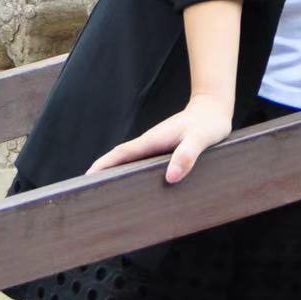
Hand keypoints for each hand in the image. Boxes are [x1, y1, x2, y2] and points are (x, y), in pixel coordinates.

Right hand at [86, 94, 234, 184]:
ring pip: (128, 159)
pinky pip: (139, 160)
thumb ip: (187, 156)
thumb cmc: (208, 124)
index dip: (104, 164)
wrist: (213, 108)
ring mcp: (154, 144)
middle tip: (88, 191)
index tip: (88, 177)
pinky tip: (130, 182)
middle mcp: (149, 142)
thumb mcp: (200, 139)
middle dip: (102, 171)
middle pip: (119, 158)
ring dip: (114, 171)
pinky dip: (128, 169)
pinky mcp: (161, 148)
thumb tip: (170, 177)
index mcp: (153, 140)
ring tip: (103, 191)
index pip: (122, 153)